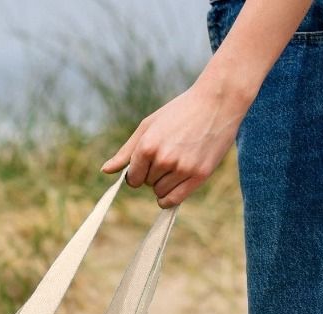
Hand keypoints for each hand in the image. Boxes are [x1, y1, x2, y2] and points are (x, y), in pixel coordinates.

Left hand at [99, 81, 248, 207]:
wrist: (217, 103)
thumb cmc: (179, 113)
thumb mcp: (149, 126)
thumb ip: (127, 151)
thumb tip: (105, 170)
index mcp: (147, 146)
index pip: (132, 178)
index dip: (138, 173)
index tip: (148, 162)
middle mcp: (163, 159)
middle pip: (147, 185)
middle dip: (154, 174)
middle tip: (170, 154)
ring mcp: (182, 168)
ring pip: (160, 194)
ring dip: (165, 184)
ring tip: (178, 162)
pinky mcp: (199, 176)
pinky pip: (174, 201)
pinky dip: (170, 199)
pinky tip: (175, 184)